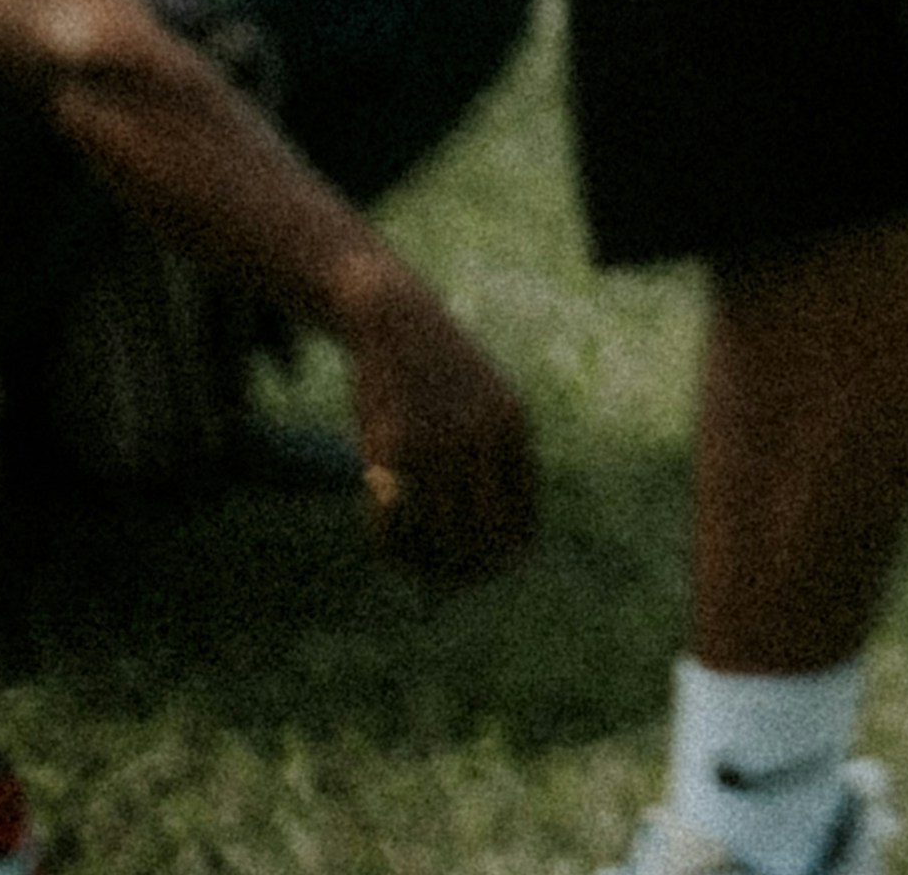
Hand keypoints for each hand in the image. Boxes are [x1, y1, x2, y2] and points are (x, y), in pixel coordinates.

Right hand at [336, 276, 536, 582]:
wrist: (394, 321)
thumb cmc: (439, 370)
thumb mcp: (483, 403)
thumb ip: (492, 456)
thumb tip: (496, 521)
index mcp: (515, 429)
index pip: (521, 516)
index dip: (505, 555)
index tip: (486, 572)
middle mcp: (483, 438)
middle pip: (483, 535)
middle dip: (466, 570)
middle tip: (447, 585)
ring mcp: (436, 443)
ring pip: (436, 535)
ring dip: (423, 563)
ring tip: (414, 570)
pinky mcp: (390, 447)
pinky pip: (392, 519)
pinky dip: (388, 543)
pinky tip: (385, 546)